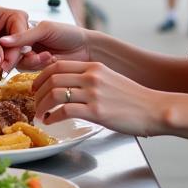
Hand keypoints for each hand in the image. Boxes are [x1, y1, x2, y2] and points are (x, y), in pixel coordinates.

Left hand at [0, 0, 32, 73]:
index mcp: (15, 17)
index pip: (21, 40)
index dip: (13, 54)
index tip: (2, 65)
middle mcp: (16, 27)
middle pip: (19, 51)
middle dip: (6, 59)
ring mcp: (10, 37)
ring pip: (11, 57)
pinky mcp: (3, 44)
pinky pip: (3, 57)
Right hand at [0, 19, 92, 71]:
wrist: (86, 48)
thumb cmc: (69, 33)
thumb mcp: (45, 29)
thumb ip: (24, 36)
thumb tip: (3, 40)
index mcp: (27, 32)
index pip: (9, 41)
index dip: (8, 48)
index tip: (8, 51)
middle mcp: (28, 46)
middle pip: (13, 55)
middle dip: (22, 55)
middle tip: (32, 53)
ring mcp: (34, 59)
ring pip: (22, 64)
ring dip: (34, 61)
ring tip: (48, 55)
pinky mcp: (41, 70)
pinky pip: (32, 72)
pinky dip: (41, 66)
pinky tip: (51, 59)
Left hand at [31, 60, 165, 135]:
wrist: (153, 109)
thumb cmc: (133, 98)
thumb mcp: (109, 80)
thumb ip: (90, 79)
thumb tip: (70, 87)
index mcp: (94, 67)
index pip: (58, 65)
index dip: (41, 76)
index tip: (35, 87)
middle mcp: (91, 76)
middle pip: (52, 78)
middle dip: (37, 92)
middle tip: (33, 102)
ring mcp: (94, 93)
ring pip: (55, 93)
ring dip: (42, 105)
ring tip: (40, 115)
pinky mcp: (96, 111)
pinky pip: (65, 111)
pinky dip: (52, 117)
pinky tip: (51, 122)